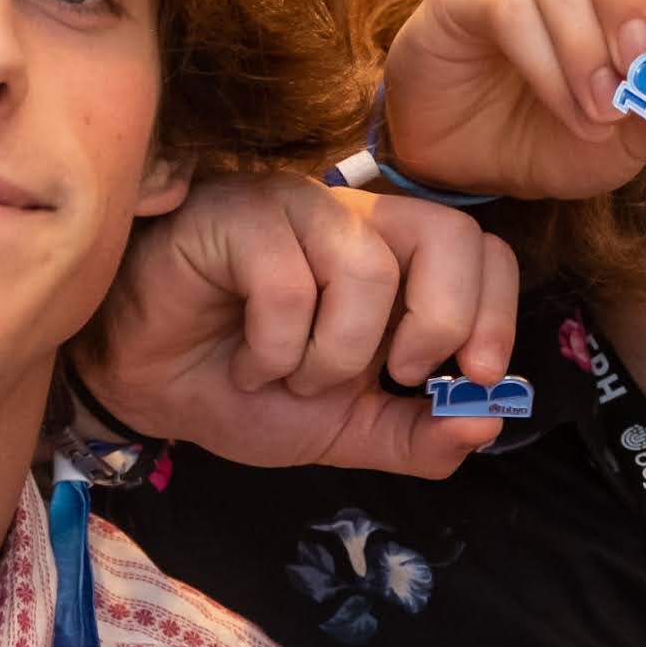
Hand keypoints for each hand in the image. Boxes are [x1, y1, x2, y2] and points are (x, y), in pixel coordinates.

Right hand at [79, 175, 520, 478]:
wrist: (149, 393)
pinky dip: (275, 348)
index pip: (483, 251)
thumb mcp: (347, 431)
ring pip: (367, 269)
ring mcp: (297, 210)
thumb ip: (418, 436)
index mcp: (395, 262)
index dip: (496, 313)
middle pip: (450, 234)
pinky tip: (248, 366)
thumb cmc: (247, 390)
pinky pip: (288, 283)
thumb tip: (487, 426)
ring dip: (336, 356)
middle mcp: (355, 222)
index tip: (475, 378)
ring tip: (293, 380)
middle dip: (439, 323)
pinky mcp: (237, 218)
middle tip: (397, 377)